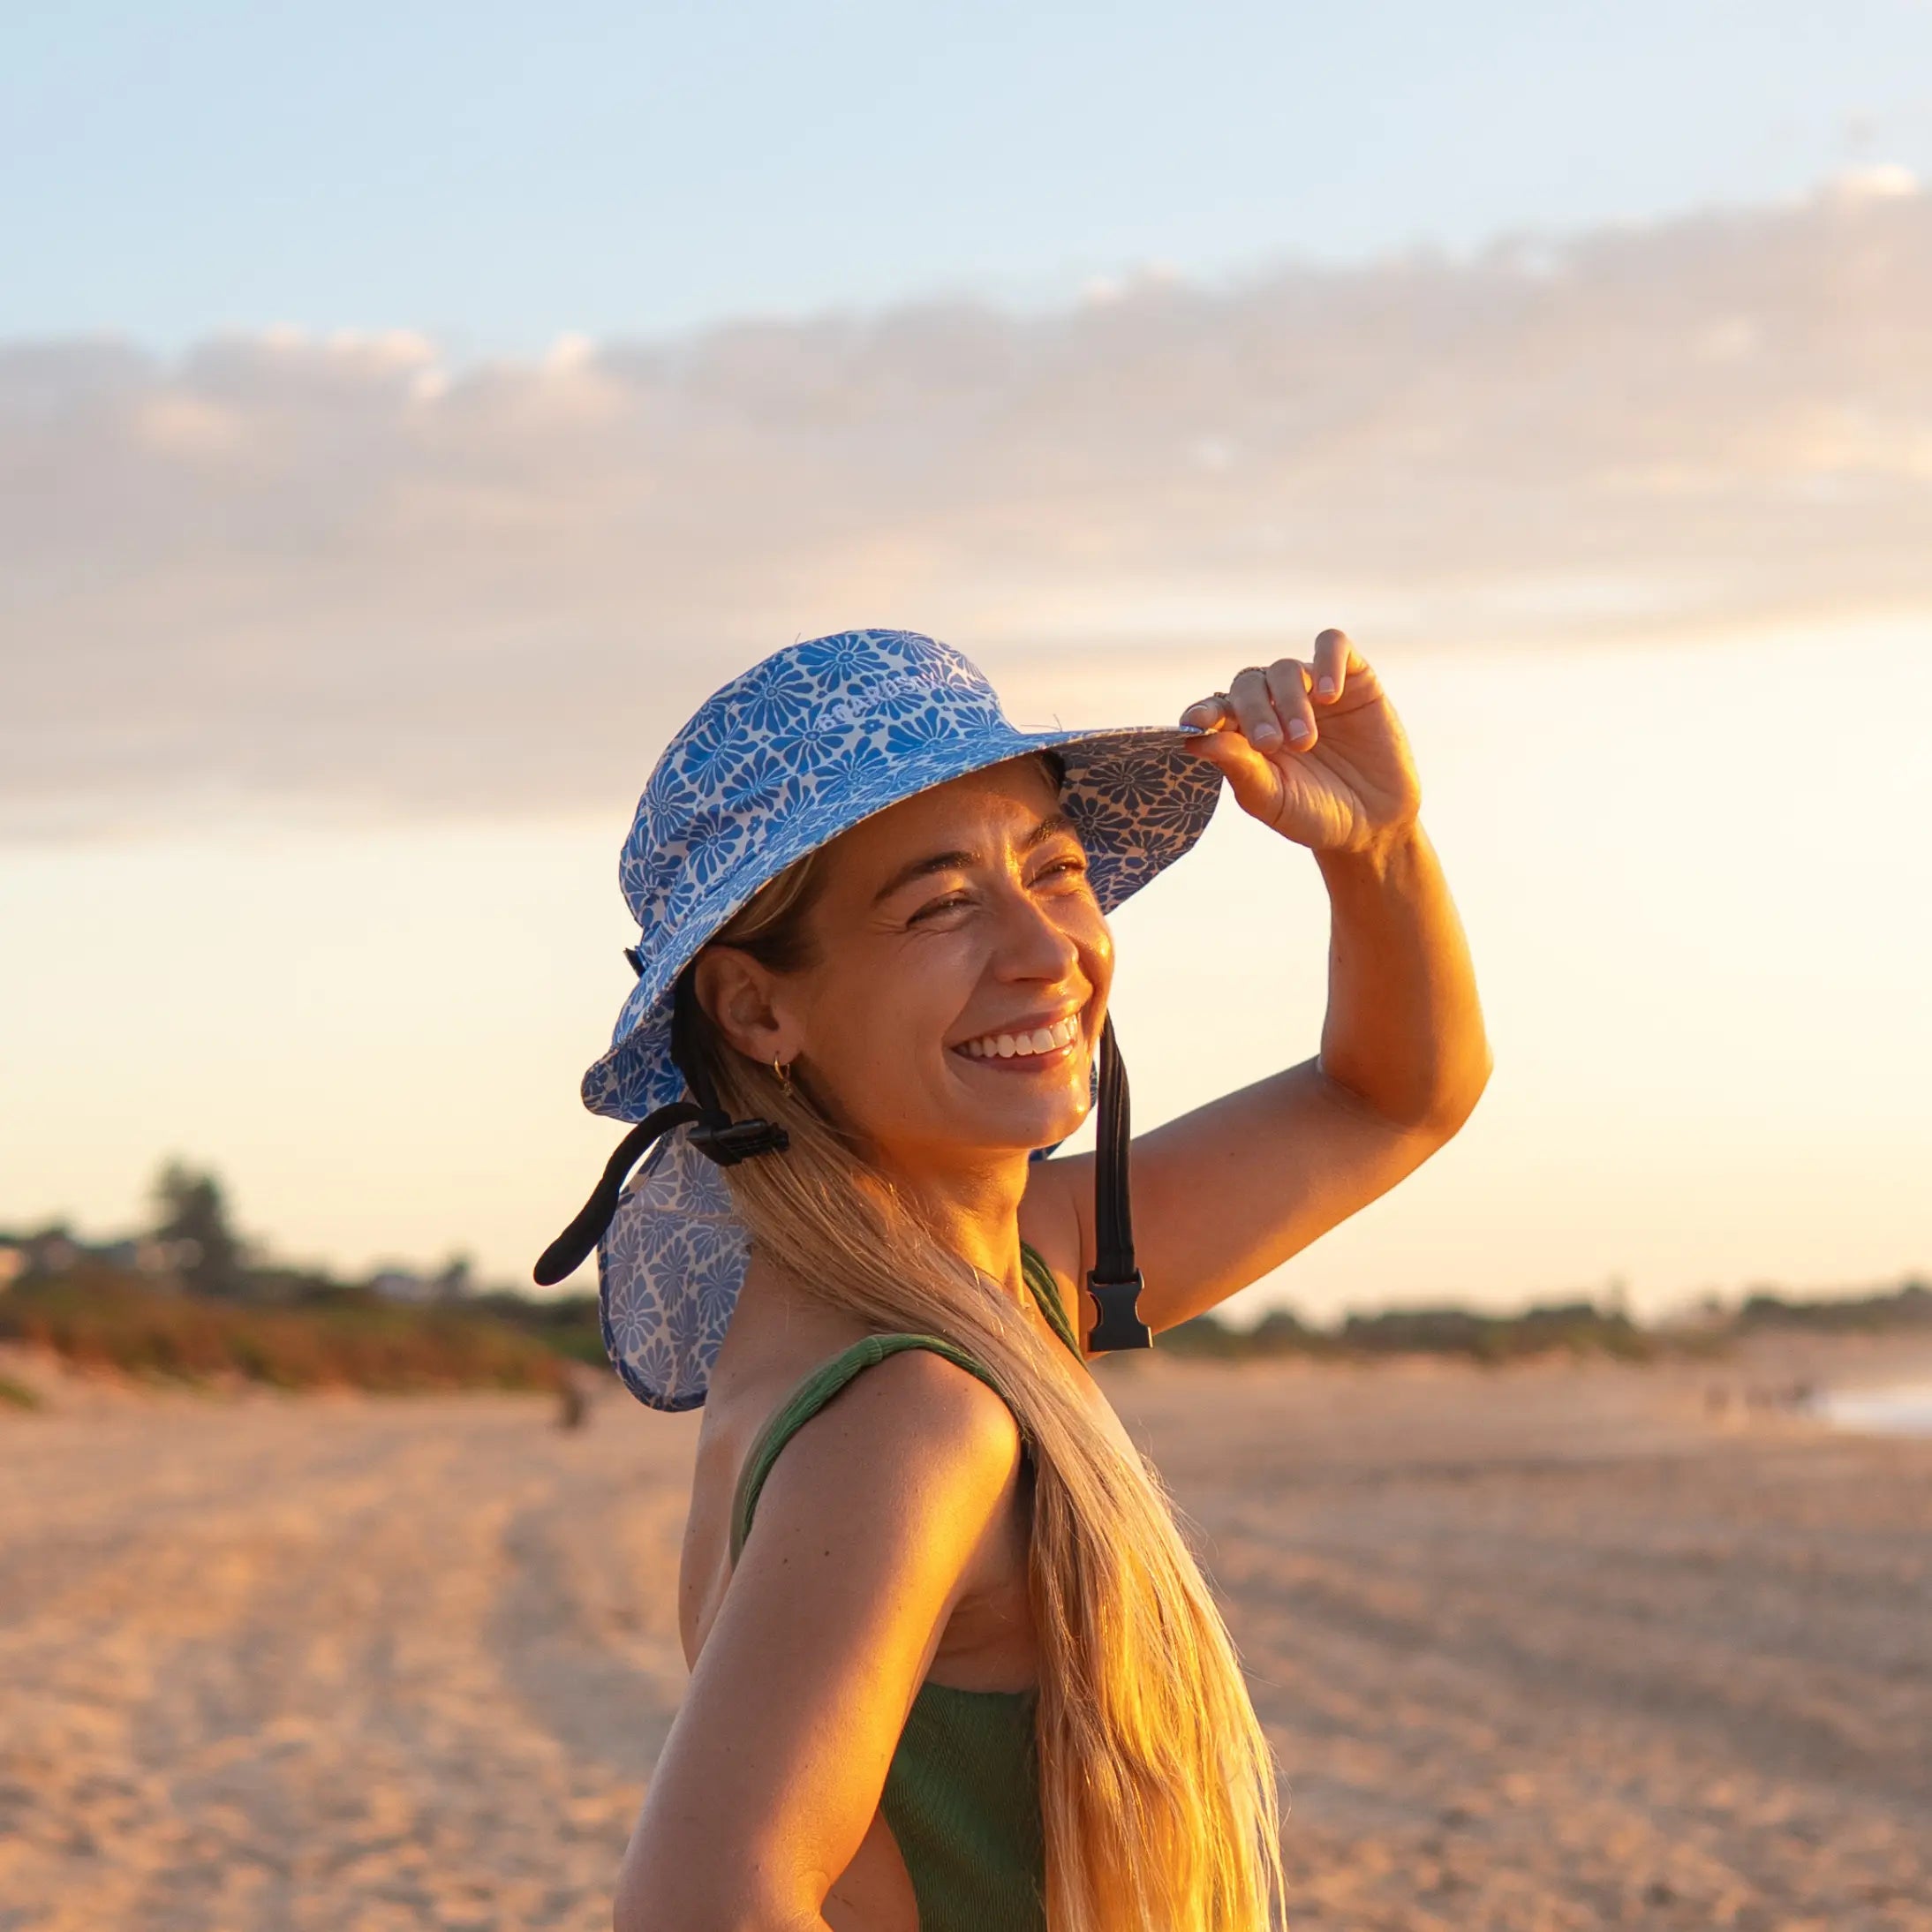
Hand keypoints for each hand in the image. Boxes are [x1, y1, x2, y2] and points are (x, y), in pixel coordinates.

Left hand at [1178, 630, 1421, 855]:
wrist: (1376, 823)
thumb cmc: (1315, 814)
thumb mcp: (1273, 799)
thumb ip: (1239, 768)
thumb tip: (1195, 740)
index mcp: (1244, 732)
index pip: (1215, 709)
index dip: (1204, 711)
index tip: (1197, 723)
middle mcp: (1274, 703)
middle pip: (1248, 684)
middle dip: (1253, 711)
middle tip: (1270, 744)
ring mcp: (1312, 688)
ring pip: (1286, 669)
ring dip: (1290, 700)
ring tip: (1304, 741)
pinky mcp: (1353, 677)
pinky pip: (1333, 644)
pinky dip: (1327, 661)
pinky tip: (1329, 695)